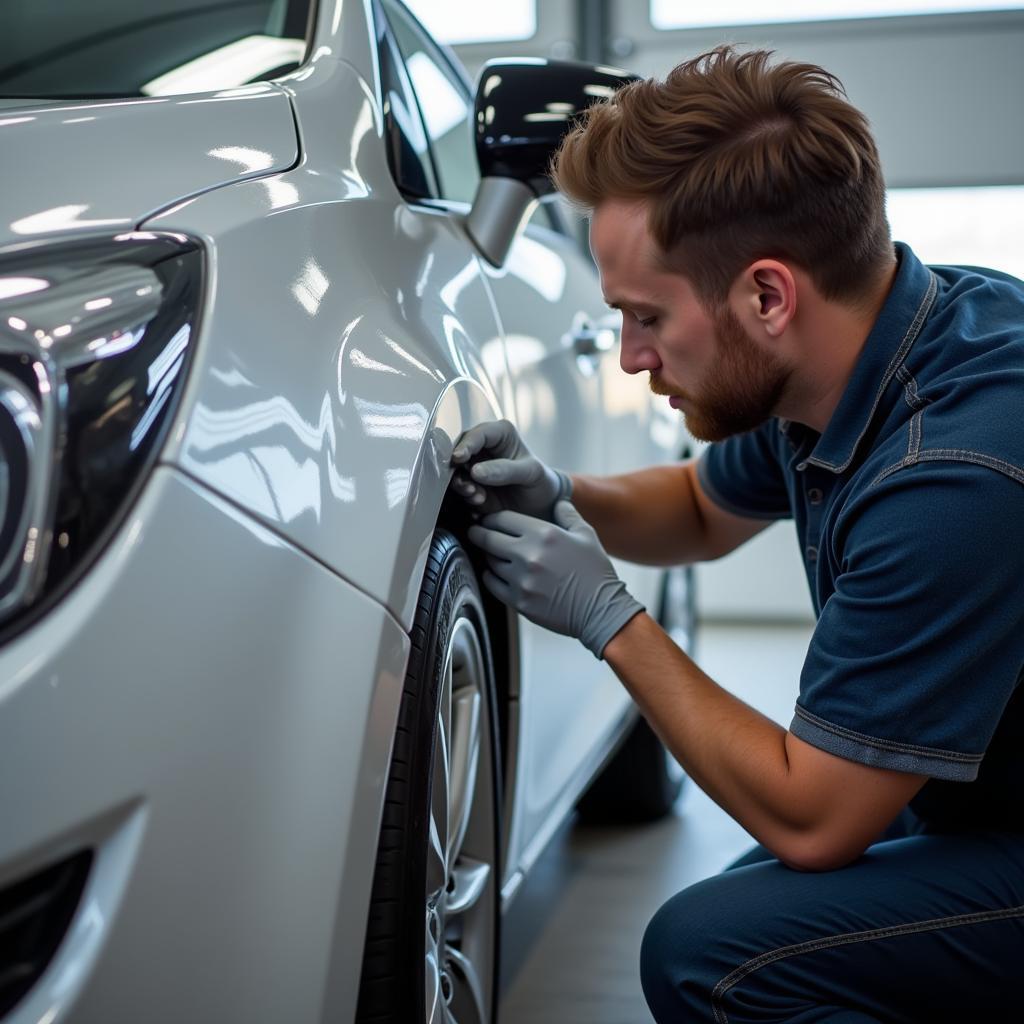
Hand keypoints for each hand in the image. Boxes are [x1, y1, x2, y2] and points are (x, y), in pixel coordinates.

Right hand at [450, 419, 570, 520]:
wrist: (540, 506)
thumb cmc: (539, 481)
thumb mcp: (530, 472)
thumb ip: (505, 470)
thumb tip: (475, 471)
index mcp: (500, 434)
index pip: (477, 434)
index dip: (466, 445)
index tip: (458, 458)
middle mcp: (483, 448)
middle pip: (459, 451)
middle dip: (458, 468)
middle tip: (466, 484)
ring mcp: (474, 467)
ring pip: (456, 471)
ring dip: (461, 484)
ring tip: (476, 495)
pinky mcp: (471, 486)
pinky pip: (460, 489)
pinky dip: (466, 496)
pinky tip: (479, 501)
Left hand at [467, 500, 643, 658]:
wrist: (600, 610)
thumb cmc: (595, 571)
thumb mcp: (586, 535)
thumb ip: (568, 514)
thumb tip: (557, 501)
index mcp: (544, 534)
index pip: (503, 519)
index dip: (491, 518)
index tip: (487, 519)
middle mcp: (529, 555)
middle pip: (489, 539)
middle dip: (479, 533)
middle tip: (475, 531)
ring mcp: (521, 580)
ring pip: (490, 562)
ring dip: (489, 556)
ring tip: (493, 553)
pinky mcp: (518, 601)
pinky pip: (493, 584)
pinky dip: (491, 576)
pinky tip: (496, 573)